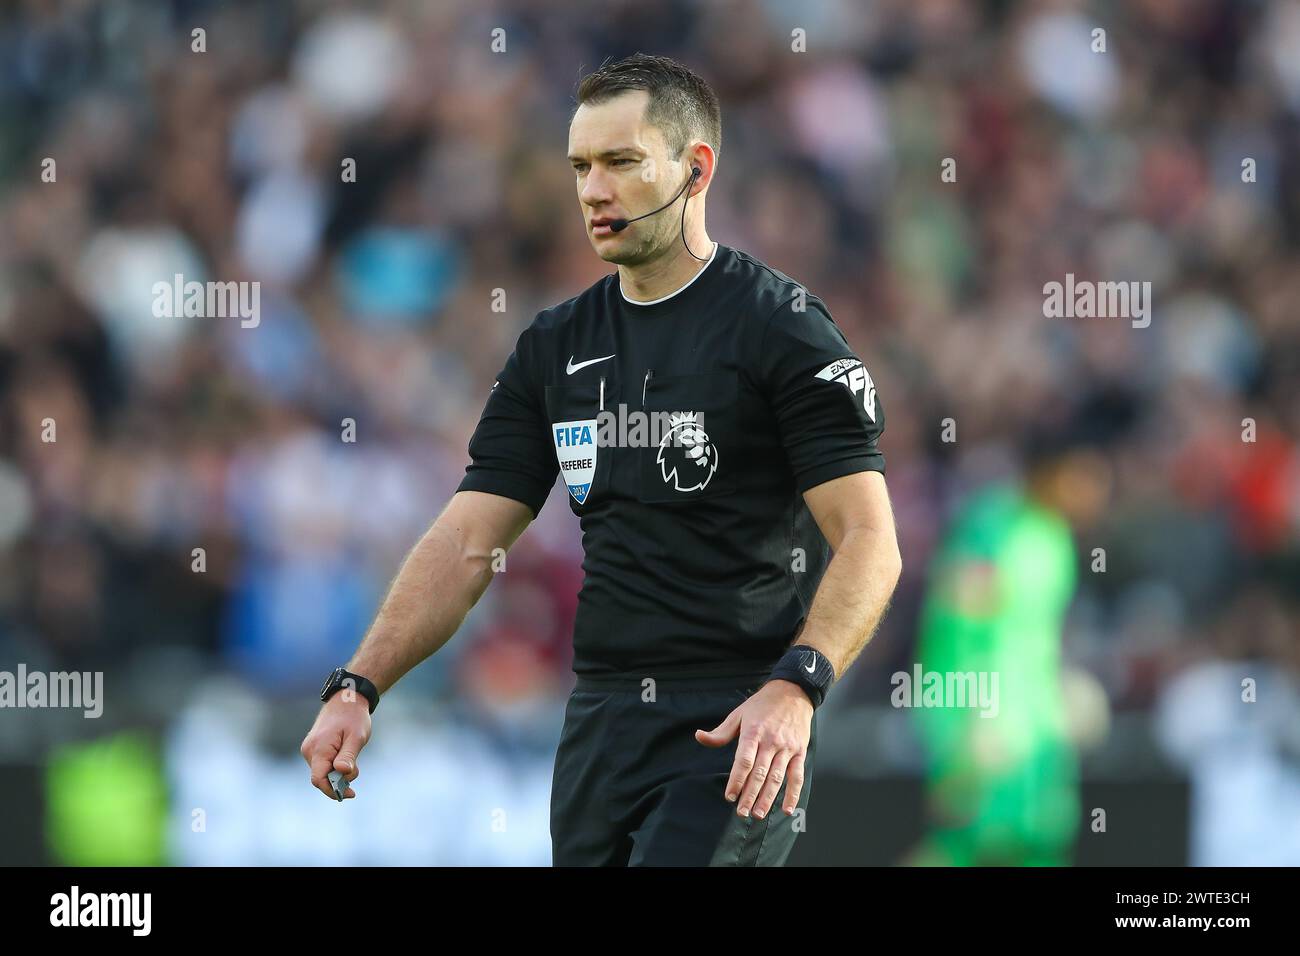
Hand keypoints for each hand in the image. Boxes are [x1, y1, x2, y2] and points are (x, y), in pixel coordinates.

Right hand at [300, 694, 371, 799]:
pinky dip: (333, 767)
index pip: (319, 780)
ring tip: (352, 758)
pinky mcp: (313, 748)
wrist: (347, 700)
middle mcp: (309, 750)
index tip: (350, 794)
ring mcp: (309, 749)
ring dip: (337, 773)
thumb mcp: (356, 737)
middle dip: (339, 781)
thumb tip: (342, 772)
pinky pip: (322, 765)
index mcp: (319, 748)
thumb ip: (348, 755)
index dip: (333, 791)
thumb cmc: (354, 717)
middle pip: (321, 778)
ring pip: (322, 772)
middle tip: (356, 769)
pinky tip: (345, 757)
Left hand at [695, 680, 813, 818]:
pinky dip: (793, 794)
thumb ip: (721, 732)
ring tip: (758, 814)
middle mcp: (770, 741)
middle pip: (759, 773)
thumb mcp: (738, 714)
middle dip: (750, 795)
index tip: (730, 796)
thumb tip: (699, 737)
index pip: (744, 761)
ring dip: (768, 798)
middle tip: (742, 812)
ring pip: (777, 777)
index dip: (736, 780)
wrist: (793, 692)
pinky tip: (787, 808)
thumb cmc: (762, 705)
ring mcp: (787, 748)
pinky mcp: (799, 752)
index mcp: (753, 732)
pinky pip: (797, 776)